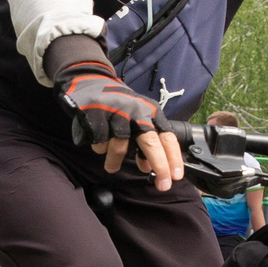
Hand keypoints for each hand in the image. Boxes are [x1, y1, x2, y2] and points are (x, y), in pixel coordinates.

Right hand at [57, 61, 180, 188]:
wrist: (91, 80)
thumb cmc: (119, 106)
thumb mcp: (138, 120)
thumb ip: (146, 142)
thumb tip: (149, 168)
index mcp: (151, 113)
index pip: (167, 137)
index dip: (173, 158)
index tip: (176, 177)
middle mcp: (137, 112)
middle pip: (151, 143)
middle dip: (159, 166)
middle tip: (162, 186)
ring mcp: (116, 112)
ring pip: (120, 147)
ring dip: (115, 160)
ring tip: (111, 166)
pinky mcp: (96, 115)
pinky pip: (100, 142)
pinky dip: (99, 148)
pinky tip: (98, 142)